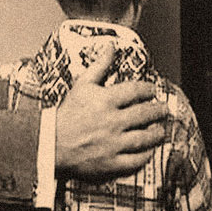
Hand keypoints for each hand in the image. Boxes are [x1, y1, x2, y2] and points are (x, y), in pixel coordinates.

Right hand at [55, 44, 165, 177]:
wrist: (49, 144)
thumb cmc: (66, 115)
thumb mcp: (81, 85)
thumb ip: (99, 66)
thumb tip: (111, 47)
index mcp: (105, 100)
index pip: (137, 91)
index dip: (149, 89)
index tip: (152, 90)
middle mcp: (112, 121)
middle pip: (146, 114)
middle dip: (158, 110)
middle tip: (162, 109)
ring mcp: (112, 143)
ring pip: (145, 138)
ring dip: (157, 133)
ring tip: (160, 130)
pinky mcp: (111, 163)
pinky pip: (135, 160)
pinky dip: (146, 155)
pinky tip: (149, 150)